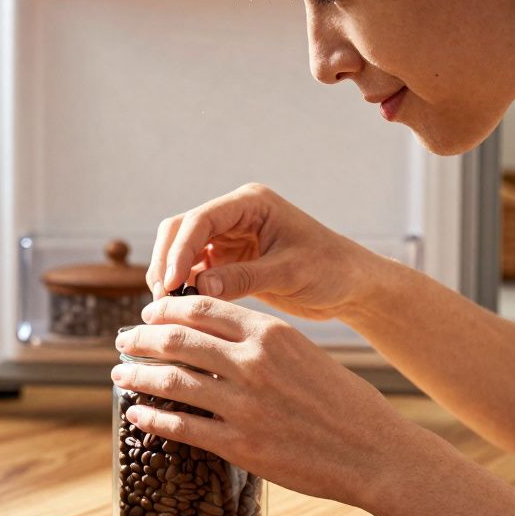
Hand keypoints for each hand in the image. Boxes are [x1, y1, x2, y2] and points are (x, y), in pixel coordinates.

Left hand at [112, 295, 424, 505]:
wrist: (374, 453)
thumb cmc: (346, 405)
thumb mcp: (306, 356)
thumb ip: (264, 345)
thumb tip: (223, 342)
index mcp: (271, 334)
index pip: (203, 308)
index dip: (168, 308)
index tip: (150, 312)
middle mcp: (253, 363)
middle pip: (179, 340)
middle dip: (142, 337)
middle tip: (124, 339)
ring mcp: (244, 405)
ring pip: (172, 381)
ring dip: (137, 375)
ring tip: (120, 373)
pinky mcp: (240, 444)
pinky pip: (181, 426)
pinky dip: (153, 417)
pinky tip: (138, 413)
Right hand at [147, 183, 382, 320]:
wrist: (353, 286)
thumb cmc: (331, 270)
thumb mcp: (290, 272)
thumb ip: (244, 278)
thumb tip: (198, 288)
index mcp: (251, 204)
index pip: (201, 219)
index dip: (179, 250)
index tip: (170, 283)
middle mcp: (235, 216)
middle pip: (182, 230)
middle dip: (167, 261)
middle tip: (161, 299)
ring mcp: (230, 238)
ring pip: (183, 251)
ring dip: (172, 276)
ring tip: (166, 309)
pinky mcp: (229, 261)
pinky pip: (195, 271)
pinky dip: (186, 288)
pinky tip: (182, 311)